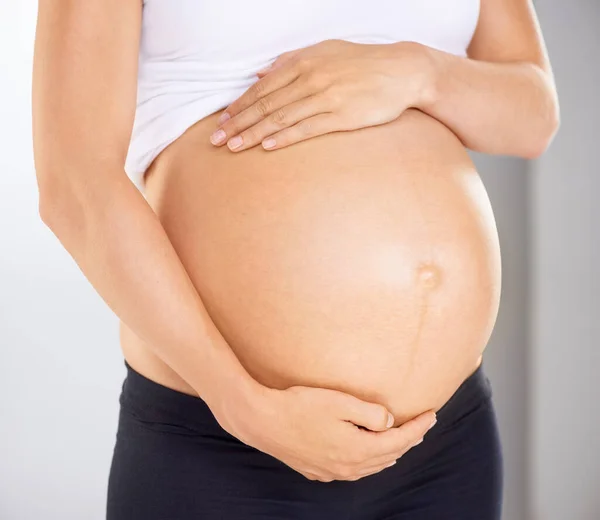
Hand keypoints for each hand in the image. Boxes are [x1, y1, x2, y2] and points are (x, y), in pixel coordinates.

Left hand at [209, 39, 432, 151]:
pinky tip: (267, 146)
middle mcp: (310, 78)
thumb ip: (291, 61)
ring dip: (254, 134)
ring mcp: (326, 97)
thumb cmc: (362, 62)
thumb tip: (261, 72)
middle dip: (238, 123)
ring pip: (281, 118)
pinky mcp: (342, 116)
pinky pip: (306, 128)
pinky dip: (284, 137)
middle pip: (266, 104)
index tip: (222, 121)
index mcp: (303, 62)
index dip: (240, 106)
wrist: (402, 71)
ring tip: (234, 147)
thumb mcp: (325, 51)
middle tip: (217, 140)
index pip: (262, 87)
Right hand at [215, 381, 436, 481]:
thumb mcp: (339, 402)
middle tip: (422, 425)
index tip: (433, 414)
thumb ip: (370, 412)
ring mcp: (331, 471)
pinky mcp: (316, 470)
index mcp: (357, 449)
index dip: (418, 427)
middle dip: (409, 440)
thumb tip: (389, 421)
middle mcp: (347, 467)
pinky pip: (352, 470)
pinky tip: (365, 453)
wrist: (261, 421)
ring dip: (390, 453)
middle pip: (388, 456)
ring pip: (371, 466)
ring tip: (401, 440)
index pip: (399, 441)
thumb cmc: (299, 407)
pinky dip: (368, 461)